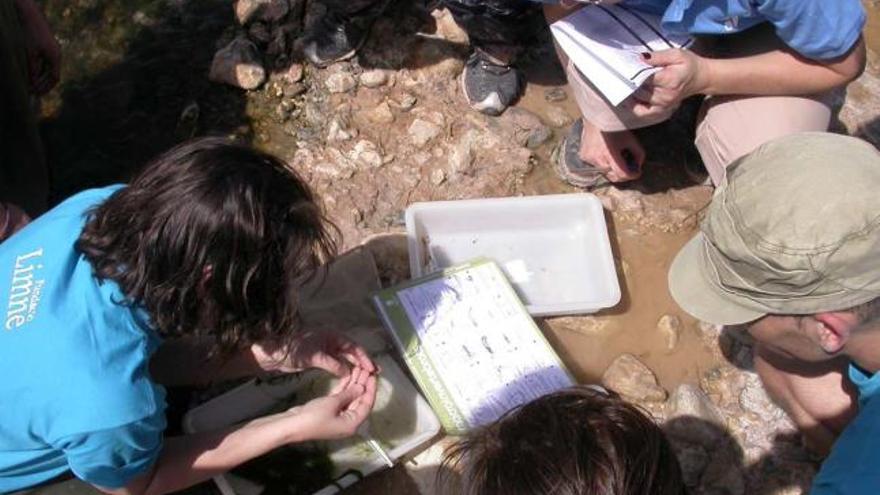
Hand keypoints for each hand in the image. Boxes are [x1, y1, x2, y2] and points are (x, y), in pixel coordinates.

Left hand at [18, 0, 60, 94]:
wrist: (34, 19)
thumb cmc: (32, 35)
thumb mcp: (31, 53)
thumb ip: (33, 68)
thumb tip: (32, 82)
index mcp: (55, 58)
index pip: (54, 77)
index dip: (47, 87)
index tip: (37, 93)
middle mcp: (57, 56)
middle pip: (54, 76)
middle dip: (45, 85)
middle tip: (35, 93)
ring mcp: (54, 52)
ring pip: (50, 70)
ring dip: (43, 79)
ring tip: (33, 86)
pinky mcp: (50, 50)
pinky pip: (48, 64)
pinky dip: (42, 72)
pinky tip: (34, 75)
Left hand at [254, 331, 375, 376]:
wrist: (273, 354)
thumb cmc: (293, 350)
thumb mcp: (314, 357)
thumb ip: (332, 364)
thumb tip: (347, 372)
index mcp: (331, 335)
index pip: (352, 346)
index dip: (363, 358)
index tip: (371, 369)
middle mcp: (331, 340)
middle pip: (351, 351)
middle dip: (362, 362)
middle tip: (374, 374)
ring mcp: (326, 350)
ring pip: (345, 358)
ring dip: (355, 367)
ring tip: (365, 377)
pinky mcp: (320, 359)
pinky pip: (337, 364)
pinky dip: (344, 370)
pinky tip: (350, 378)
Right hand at [282, 366, 377, 440]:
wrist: (292, 425)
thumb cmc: (314, 416)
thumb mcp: (333, 403)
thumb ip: (349, 394)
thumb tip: (362, 387)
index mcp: (352, 423)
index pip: (367, 405)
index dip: (371, 389)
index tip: (373, 375)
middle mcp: (348, 421)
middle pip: (359, 401)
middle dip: (362, 384)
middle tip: (366, 369)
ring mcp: (338, 417)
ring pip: (350, 398)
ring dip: (354, 385)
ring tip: (358, 369)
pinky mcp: (329, 411)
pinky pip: (341, 399)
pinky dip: (344, 389)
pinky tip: (348, 376)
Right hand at [577, 121, 644, 182]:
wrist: (597, 117)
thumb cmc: (615, 127)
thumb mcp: (631, 139)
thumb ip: (639, 154)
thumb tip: (638, 166)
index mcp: (610, 154)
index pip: (621, 174)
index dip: (632, 175)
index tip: (637, 172)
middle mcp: (597, 159)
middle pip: (613, 176)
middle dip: (622, 174)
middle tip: (629, 166)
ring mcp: (589, 159)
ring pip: (604, 172)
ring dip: (612, 168)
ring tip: (615, 156)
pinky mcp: (584, 157)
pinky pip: (596, 166)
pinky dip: (603, 163)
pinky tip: (605, 152)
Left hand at [630, 49, 708, 117]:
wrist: (699, 78)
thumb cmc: (687, 65)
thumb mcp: (676, 54)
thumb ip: (658, 56)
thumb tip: (640, 58)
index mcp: (669, 80)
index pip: (643, 77)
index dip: (632, 71)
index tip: (624, 65)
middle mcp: (665, 95)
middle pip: (639, 88)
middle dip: (630, 80)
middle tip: (623, 72)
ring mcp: (663, 105)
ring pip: (638, 98)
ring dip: (631, 90)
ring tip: (626, 80)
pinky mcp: (660, 110)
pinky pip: (642, 112)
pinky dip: (633, 106)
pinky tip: (629, 97)